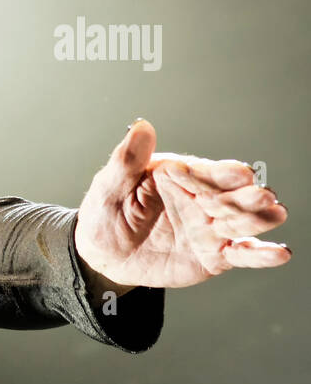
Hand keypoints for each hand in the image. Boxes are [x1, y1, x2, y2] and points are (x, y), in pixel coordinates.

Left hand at [74, 119, 290, 289]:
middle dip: (248, 195)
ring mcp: (211, 227)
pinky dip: (260, 255)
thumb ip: (127, 161)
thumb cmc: (106, 212)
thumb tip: (141, 127)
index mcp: (181, 176)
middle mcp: (202, 199)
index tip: (239, 172)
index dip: (222, 172)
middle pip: (231, 196)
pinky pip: (240, 254)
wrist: (104, 254)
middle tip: (262, 196)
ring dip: (260, 219)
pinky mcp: (214, 255)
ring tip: (274, 215)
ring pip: (242, 223)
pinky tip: (278, 254)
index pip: (205, 172)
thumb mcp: (109, 187)